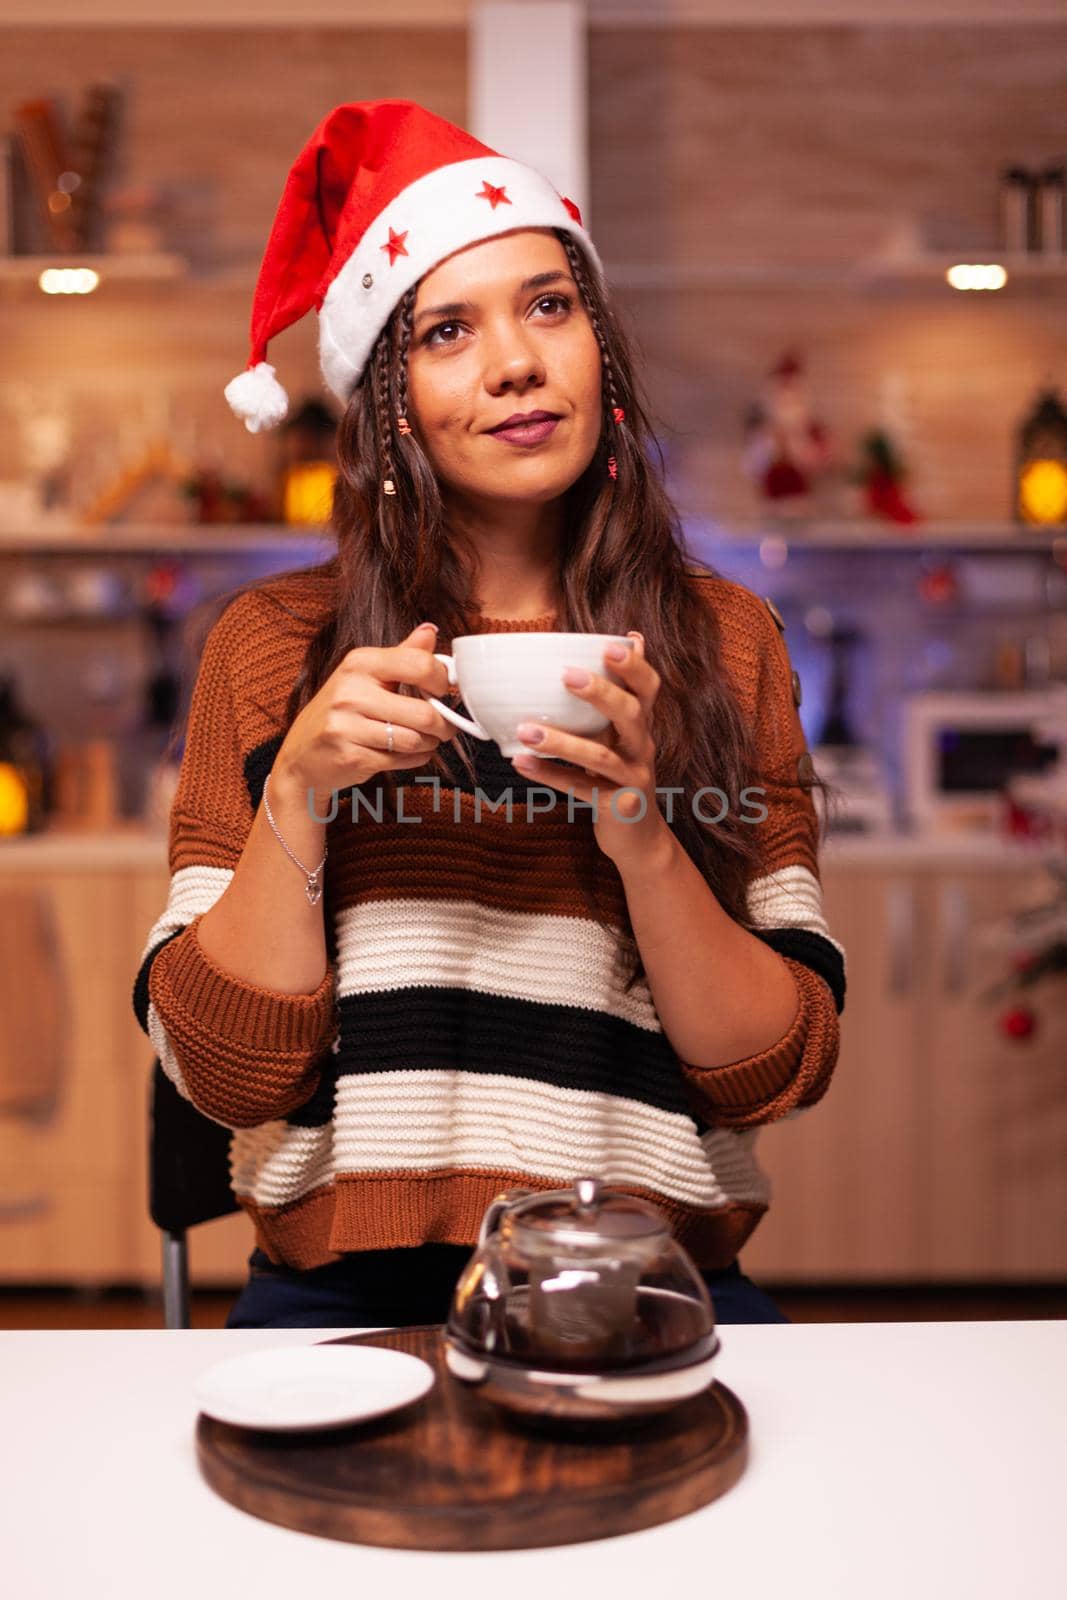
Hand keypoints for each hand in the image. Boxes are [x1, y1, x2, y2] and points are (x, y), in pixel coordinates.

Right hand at [275, 622, 455, 805]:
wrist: (301, 754)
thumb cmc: (340, 712)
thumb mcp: (366, 675)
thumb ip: (402, 655)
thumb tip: (431, 631)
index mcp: (359, 663)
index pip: (420, 665)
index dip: (442, 682)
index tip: (442, 691)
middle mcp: (351, 691)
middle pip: (424, 712)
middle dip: (443, 725)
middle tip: (443, 727)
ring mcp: (347, 725)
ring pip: (416, 740)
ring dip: (428, 744)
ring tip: (422, 740)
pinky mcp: (350, 756)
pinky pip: (402, 761)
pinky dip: (412, 760)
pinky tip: (402, 754)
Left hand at [510, 632, 671, 870]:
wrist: (638, 837)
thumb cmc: (620, 775)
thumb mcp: (623, 735)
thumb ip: (619, 693)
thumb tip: (631, 637)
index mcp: (641, 725)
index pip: (648, 688)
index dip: (634, 667)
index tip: (610, 645)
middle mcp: (642, 748)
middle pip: (631, 714)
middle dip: (601, 693)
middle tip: (567, 676)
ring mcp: (632, 779)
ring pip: (600, 757)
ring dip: (561, 741)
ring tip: (525, 730)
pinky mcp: (617, 807)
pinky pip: (581, 789)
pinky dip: (549, 775)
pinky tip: (521, 763)